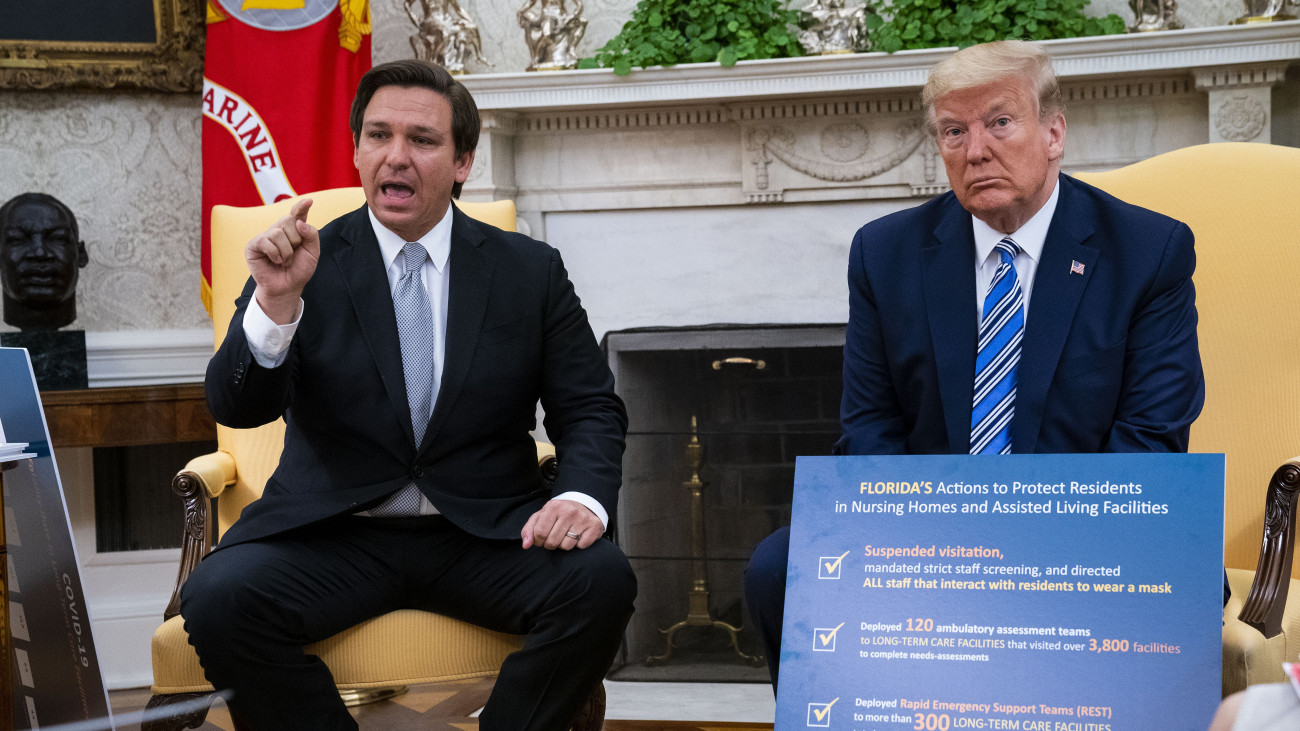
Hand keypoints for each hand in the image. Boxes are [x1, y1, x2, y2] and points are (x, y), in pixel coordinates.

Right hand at [246, 198, 319, 323]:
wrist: (287, 288)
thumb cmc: (299, 270)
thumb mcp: (312, 253)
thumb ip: (311, 235)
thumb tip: (299, 222)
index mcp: (294, 230)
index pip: (297, 214)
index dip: (301, 207)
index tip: (309, 201)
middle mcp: (278, 230)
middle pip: (288, 220)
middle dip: (295, 240)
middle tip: (293, 254)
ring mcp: (265, 236)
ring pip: (278, 232)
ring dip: (286, 251)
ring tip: (285, 261)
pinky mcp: (254, 244)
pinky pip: (266, 241)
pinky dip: (275, 254)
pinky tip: (275, 261)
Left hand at [521, 498, 602, 549]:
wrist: (584, 505)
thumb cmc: (559, 514)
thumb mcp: (542, 516)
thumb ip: (529, 530)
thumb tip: (526, 545)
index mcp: (554, 506)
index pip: (539, 533)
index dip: (538, 540)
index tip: (542, 538)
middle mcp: (569, 511)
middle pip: (552, 542)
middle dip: (551, 544)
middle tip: (555, 536)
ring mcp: (583, 519)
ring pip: (566, 546)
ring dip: (564, 545)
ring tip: (567, 535)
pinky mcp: (594, 527)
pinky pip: (581, 546)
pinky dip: (579, 544)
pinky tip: (579, 535)